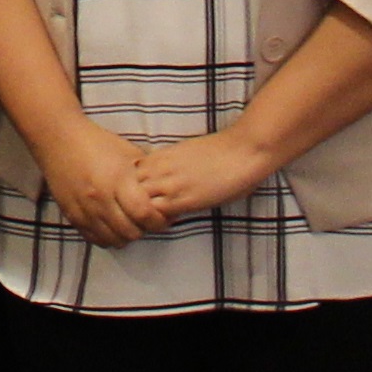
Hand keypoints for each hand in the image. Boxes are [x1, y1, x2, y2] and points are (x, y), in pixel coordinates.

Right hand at [34, 121, 166, 248]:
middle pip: (130, 231)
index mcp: (117, 179)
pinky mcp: (72, 215)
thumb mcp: (128, 153)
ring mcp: (84, 209)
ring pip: (113, 239)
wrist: (59, 140)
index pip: (144, 213)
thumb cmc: (98, 143)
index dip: (158, 221)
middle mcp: (100, 198)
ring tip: (130, 224)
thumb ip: (147, 176)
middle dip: (144, 229)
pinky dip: (107, 237)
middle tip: (147, 221)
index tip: (163, 218)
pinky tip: (112, 226)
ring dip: (126, 235)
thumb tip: (165, 195)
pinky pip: (94, 238)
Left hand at [123, 129, 284, 221]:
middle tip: (147, 211)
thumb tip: (167, 176)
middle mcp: (160, 168)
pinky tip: (170, 220)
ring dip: (144, 212)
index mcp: (161, 155)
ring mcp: (169, 184)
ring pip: (137, 202)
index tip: (147, 195)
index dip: (136, 186)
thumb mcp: (188, 151)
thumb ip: (172, 163)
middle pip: (127, 188)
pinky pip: (155, 214)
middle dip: (132, 200)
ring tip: (158, 217)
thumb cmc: (223, 151)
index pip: (130, 173)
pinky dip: (157, 220)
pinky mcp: (182, 199)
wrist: (243, 151)